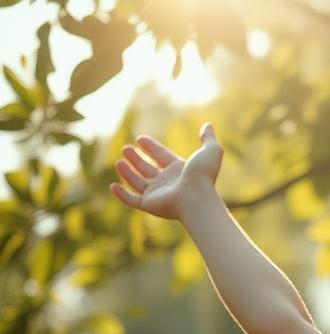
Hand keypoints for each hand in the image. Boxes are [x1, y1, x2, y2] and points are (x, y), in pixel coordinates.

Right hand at [109, 122, 223, 219]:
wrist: (196, 198)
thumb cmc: (202, 176)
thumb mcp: (209, 151)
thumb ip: (208, 139)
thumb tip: (208, 125)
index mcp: (180, 170)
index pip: (162, 156)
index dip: (152, 148)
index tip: (140, 139)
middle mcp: (168, 183)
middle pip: (148, 169)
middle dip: (137, 159)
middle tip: (126, 149)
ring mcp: (158, 195)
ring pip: (139, 183)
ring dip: (128, 173)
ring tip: (119, 161)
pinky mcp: (149, 205)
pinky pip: (132, 200)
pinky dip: (121, 195)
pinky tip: (113, 186)